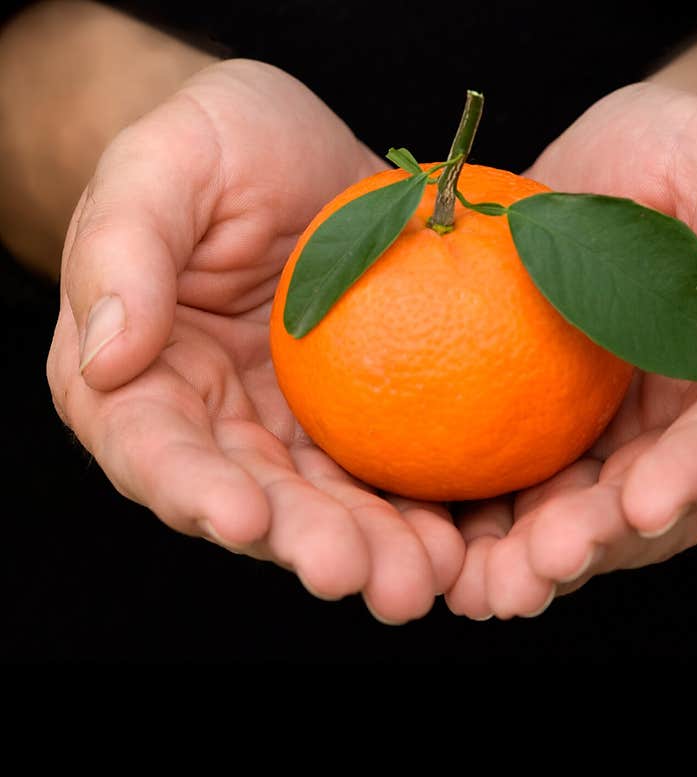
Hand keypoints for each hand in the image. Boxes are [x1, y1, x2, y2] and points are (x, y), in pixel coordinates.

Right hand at [48, 60, 463, 622]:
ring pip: (323, 503)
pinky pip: (383, 472)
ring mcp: (288, 428)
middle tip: (359, 576)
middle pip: (251, 499)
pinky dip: (416, 509)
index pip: (150, 447)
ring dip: (370, 547)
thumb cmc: (218, 144)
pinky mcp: (359, 419)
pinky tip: (456, 537)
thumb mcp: (164, 163)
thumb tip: (106, 357)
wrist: (300, 152)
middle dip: (302, 543)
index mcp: (139, 375)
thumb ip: (122, 248)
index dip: (190, 489)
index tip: (241, 517)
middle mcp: (212, 421)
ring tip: (419, 577)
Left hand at [444, 82, 696, 618]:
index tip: (645, 503)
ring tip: (481, 589)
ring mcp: (619, 442)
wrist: (611, 170)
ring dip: (535, 560)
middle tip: (541, 568)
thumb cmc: (681, 155)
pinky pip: (524, 491)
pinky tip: (444, 549)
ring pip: (585, 519)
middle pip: (653, 506)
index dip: (696, 473)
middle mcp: (691, 428)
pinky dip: (487, 528)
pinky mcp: (552, 437)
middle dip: (599, 543)